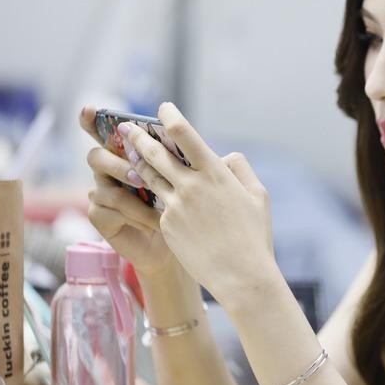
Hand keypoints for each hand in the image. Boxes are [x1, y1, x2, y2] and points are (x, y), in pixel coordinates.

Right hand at [80, 105, 177, 277]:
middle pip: (96, 155)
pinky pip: (108, 209)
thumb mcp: (194, 181)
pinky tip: (155, 224)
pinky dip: (135, 214)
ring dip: (133, 194)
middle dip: (116, 163)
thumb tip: (215, 148)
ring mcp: (102, 193)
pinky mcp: (100, 215)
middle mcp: (110, 170)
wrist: (179, 243)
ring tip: (159, 205)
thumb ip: (194, 162)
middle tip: (138, 175)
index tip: (88, 109)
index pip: (105, 132)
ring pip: (105, 185)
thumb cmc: (186, 207)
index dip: (90, 120)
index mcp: (130, 154)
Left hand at [118, 102, 276, 300]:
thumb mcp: (258, 196)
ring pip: (148, 176)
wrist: (241, 275)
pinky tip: (143, 190)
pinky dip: (151, 195)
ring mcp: (175, 205)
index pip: (185, 134)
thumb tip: (225, 157)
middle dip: (138, 136)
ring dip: (136, 162)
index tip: (163, 109)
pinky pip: (156, 204)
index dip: (171, 116)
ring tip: (126, 153)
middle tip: (126, 127)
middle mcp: (191, 185)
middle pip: (156, 152)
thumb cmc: (254, 236)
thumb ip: (241, 169)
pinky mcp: (166, 225)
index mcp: (216, 173)